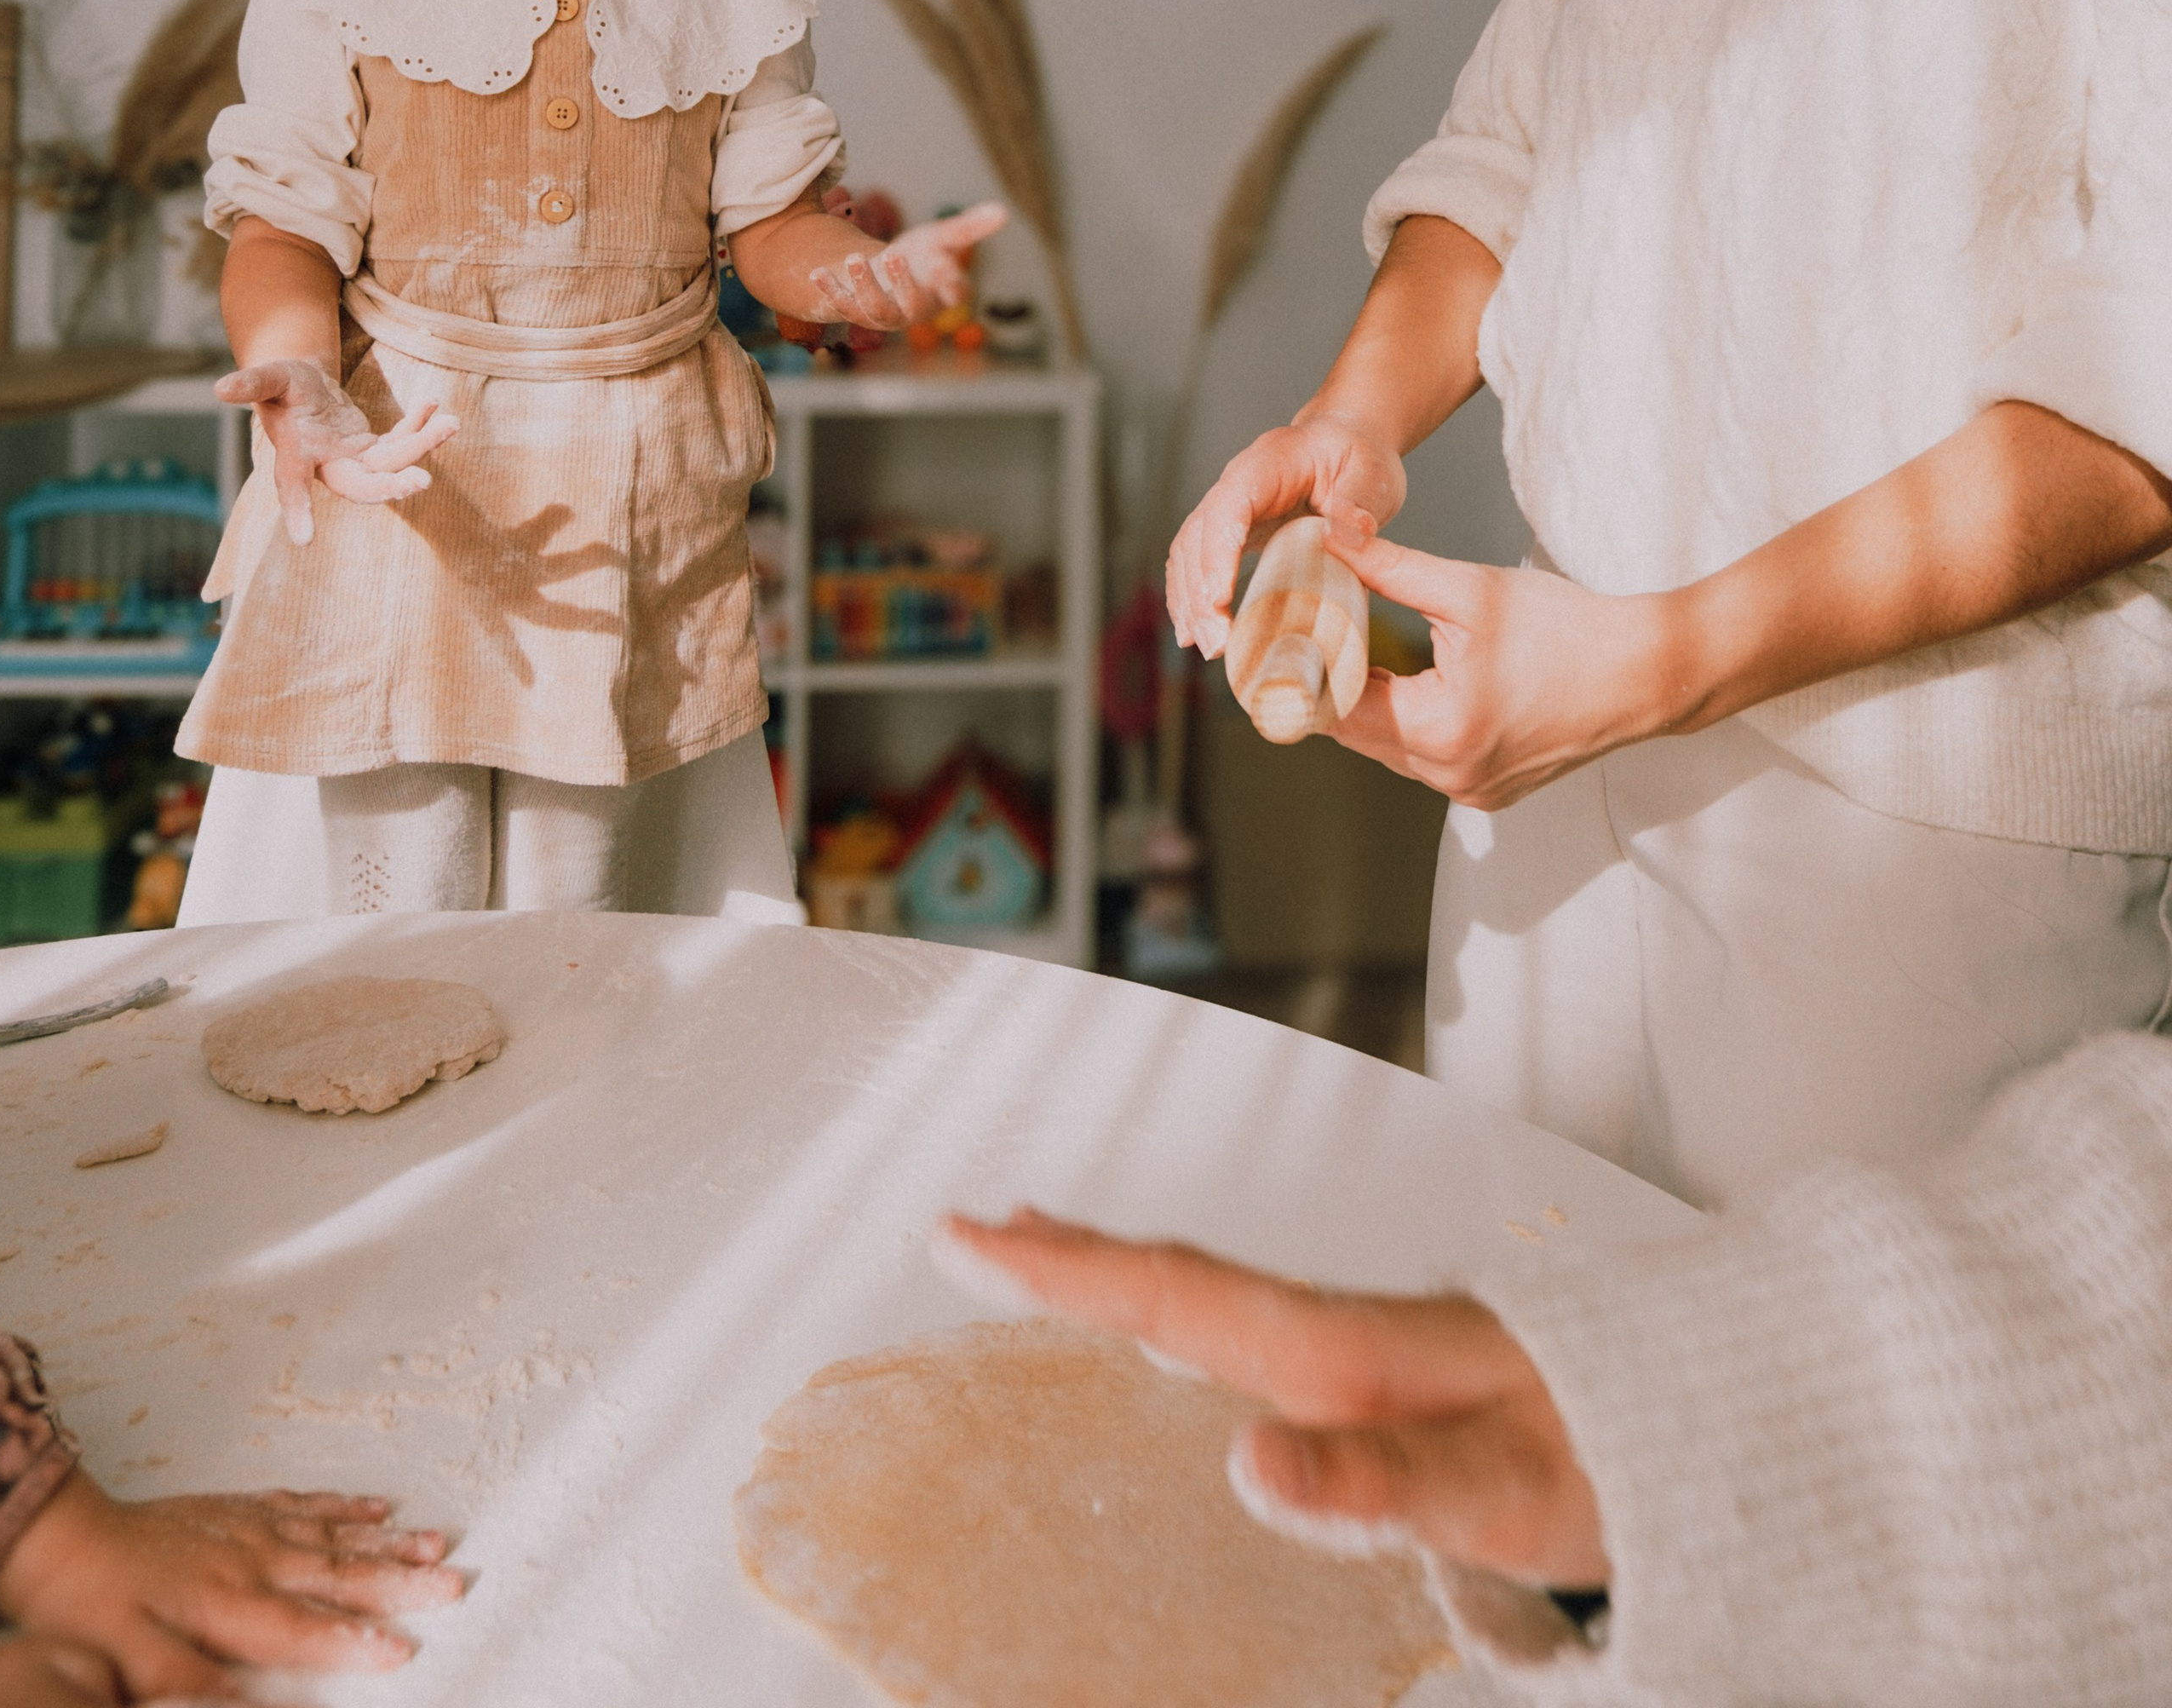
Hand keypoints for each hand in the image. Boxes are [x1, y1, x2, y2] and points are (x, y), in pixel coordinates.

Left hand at [0, 1470, 462, 1695]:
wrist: (68, 1538)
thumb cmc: (99, 1604)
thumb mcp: (135, 1659)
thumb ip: (194, 1683)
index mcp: (231, 1602)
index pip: (305, 1628)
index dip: (355, 1638)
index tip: (404, 1645)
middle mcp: (253, 1559)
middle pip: (337, 1573)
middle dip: (399, 1579)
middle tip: (453, 1580)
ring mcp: (250, 1528)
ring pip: (332, 1534)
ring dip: (386, 1540)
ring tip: (435, 1541)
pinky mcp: (240, 1509)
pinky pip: (303, 1504)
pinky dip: (344, 1506)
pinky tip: (375, 1506)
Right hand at [217, 360, 458, 549]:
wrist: (301, 386)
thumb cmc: (282, 384)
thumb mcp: (269, 377)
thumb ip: (251, 384)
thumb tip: (220, 389)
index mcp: (296, 455)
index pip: (293, 486)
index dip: (298, 510)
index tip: (303, 541)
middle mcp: (328, 467)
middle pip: (361, 486)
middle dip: (390, 487)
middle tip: (423, 481)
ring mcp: (354, 460)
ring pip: (392, 464)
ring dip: (422, 446)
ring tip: (450, 422)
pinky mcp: (373, 449)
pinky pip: (401, 442)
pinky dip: (419, 426)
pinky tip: (433, 404)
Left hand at [805, 202, 1006, 329]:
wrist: (888, 273)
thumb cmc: (923, 256)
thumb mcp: (944, 237)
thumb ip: (970, 228)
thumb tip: (1003, 212)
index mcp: (943, 292)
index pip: (954, 293)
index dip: (952, 285)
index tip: (946, 271)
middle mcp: (915, 310)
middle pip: (911, 306)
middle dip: (902, 284)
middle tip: (895, 256)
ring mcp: (885, 315)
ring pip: (875, 312)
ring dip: (863, 288)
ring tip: (853, 258)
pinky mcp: (858, 312)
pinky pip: (844, 308)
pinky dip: (831, 292)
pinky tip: (816, 273)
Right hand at [941, 1208, 1606, 1595]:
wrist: (1745, 1414)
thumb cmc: (1629, 1453)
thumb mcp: (1500, 1488)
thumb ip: (1376, 1480)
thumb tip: (1246, 1460)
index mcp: (1357, 1349)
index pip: (1184, 1301)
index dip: (1072, 1271)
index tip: (971, 1233)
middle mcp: (1360, 1331)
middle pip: (1190, 1280)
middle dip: (1078, 1257)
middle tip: (977, 1230)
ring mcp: (1387, 1345)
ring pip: (1229, 1294)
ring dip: (1134, 1276)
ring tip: (1058, 1258)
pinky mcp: (1415, 1371)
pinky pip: (1272, 1326)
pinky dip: (1204, 1313)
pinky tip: (1200, 1339)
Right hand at [1167, 418, 1407, 658]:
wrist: (1346, 443)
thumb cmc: (1358, 456)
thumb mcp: (1372, 473)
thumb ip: (1359, 503)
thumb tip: (1341, 539)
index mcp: (1269, 463)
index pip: (1230, 505)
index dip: (1218, 551)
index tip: (1219, 598)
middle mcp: (1237, 483)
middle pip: (1199, 535)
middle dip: (1199, 591)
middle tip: (1216, 642)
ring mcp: (1228, 508)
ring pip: (1188, 552)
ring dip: (1190, 601)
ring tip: (1208, 646)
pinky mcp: (1230, 532)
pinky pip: (1196, 563)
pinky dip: (1190, 598)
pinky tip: (1194, 633)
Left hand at [1324, 508, 1674, 808]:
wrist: (1645, 672)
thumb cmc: (1566, 628)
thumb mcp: (1470, 589)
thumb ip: (1390, 569)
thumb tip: (1331, 541)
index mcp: (1438, 730)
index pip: (1337, 710)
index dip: (1307, 672)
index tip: (1284, 640)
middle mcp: (1450, 776)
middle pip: (1359, 734)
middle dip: (1336, 685)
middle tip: (1313, 638)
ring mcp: (1473, 791)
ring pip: (1390, 749)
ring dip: (1375, 707)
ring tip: (1360, 655)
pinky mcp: (1492, 791)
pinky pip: (1427, 760)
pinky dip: (1414, 725)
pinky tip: (1417, 684)